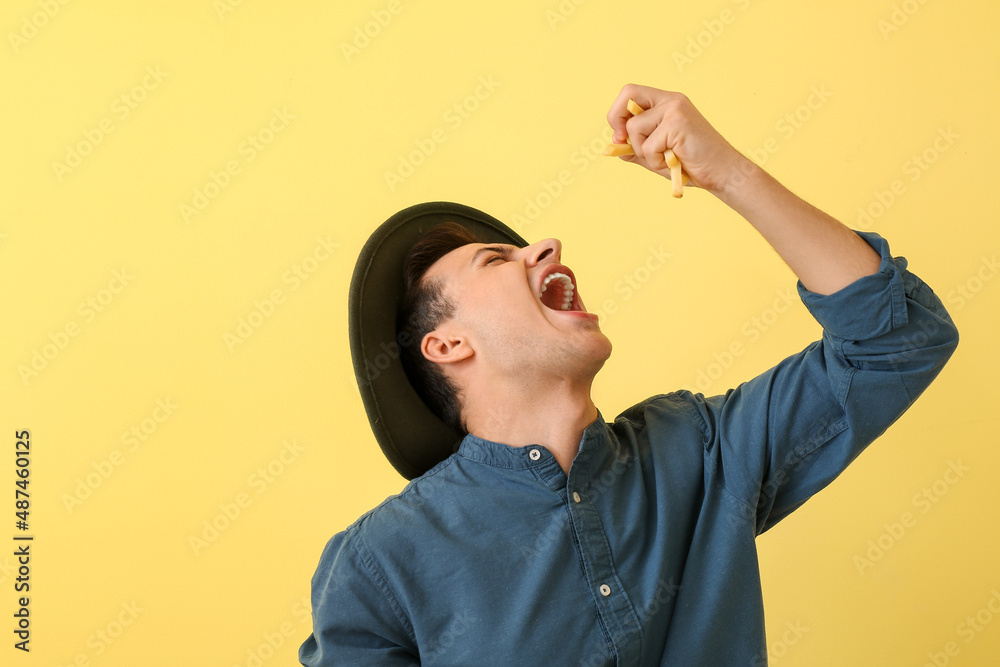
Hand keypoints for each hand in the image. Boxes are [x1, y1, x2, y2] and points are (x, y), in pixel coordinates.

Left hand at [606, 84, 750, 195]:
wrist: (722, 173)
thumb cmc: (691, 164)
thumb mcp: (656, 155)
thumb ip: (635, 148)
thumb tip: (613, 144)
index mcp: (666, 102)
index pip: (630, 92)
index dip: (617, 113)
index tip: (620, 136)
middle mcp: (671, 100)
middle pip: (627, 92)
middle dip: (616, 119)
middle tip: (623, 141)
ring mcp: (675, 109)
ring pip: (634, 128)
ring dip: (643, 152)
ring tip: (664, 159)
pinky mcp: (678, 123)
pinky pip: (647, 146)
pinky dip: (655, 161)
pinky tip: (674, 162)